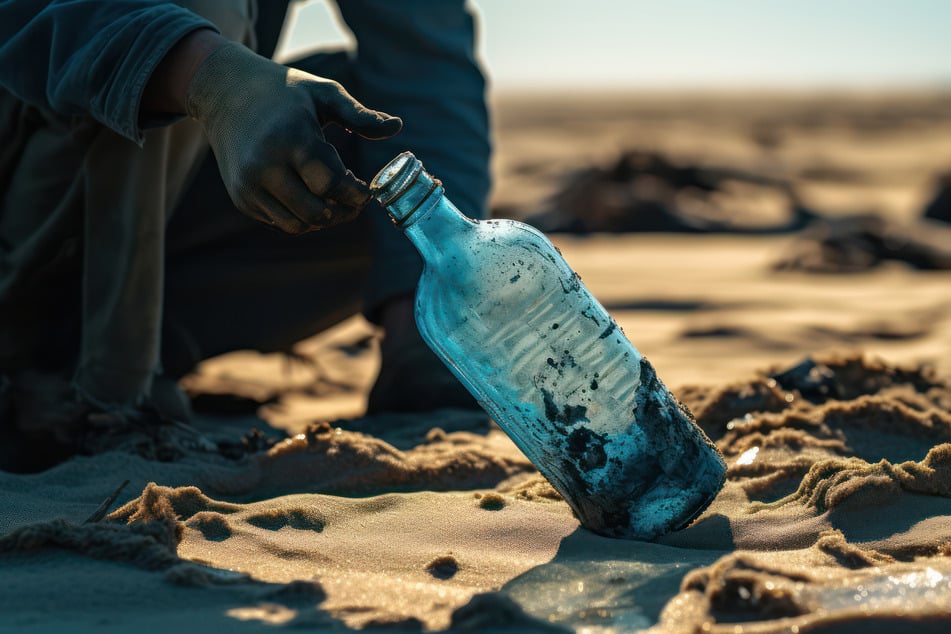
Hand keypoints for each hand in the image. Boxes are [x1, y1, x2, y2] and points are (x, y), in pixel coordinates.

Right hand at [185, 40, 401, 232]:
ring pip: (298, 225)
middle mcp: (264, 165)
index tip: (368, 191)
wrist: (225, 93)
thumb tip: (397, 127)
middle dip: (343, 212)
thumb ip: (360, 115)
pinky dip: (301, 216)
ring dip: (323, 219)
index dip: (356, 194)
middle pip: (316, 212)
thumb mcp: (324, 94)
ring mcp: (249, 185)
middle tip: (355, 202)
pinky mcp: (241, 198)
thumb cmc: (285, 92)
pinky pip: (280, 222)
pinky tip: (309, 194)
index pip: (331, 183)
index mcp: (290, 137)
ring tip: (334, 200)